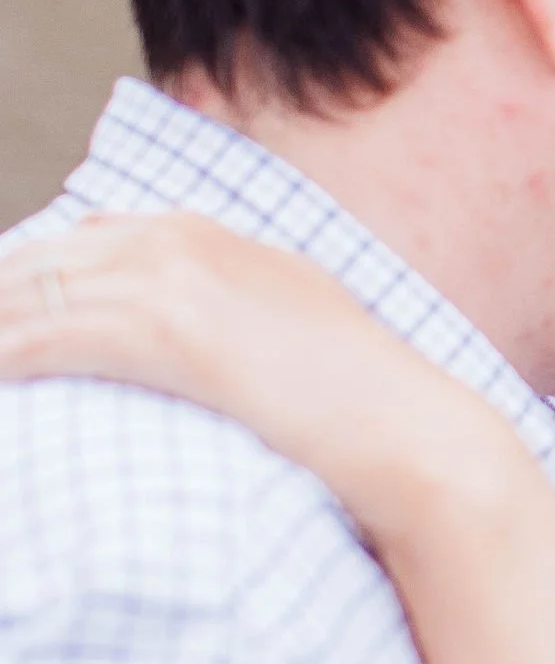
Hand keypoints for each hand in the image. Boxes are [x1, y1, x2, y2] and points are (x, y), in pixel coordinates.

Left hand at [0, 214, 509, 533]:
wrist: (404, 427)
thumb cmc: (358, 405)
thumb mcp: (290, 330)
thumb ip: (231, 316)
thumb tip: (195, 353)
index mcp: (209, 236)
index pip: (85, 241)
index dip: (31, 283)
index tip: (11, 326)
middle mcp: (181, 238)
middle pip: (42, 259)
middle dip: (2, 301)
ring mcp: (171, 275)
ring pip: (29, 292)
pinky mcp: (164, 326)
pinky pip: (44, 336)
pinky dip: (5, 357)